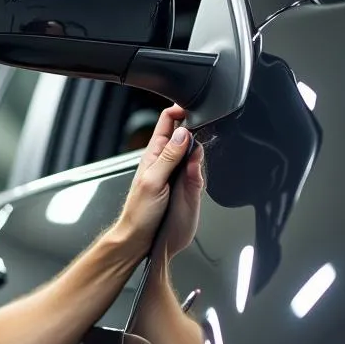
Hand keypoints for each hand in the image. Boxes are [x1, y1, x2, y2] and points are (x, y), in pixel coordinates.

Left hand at [115, 106, 205, 259]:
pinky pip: (192, 164)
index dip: (181, 109)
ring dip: (198, 142)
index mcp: (153, 153)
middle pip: (181, 130)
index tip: (196, 107)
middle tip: (207, 125)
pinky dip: (198, 159)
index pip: (167, 120)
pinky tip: (200, 160)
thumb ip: (169, 157)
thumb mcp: (153, 182)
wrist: (138, 236)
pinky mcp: (179, 182)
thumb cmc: (140, 213)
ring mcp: (171, 169)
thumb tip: (183, 134)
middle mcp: (163, 158)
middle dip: (194, 123)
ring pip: (189, 146)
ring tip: (205, 140)